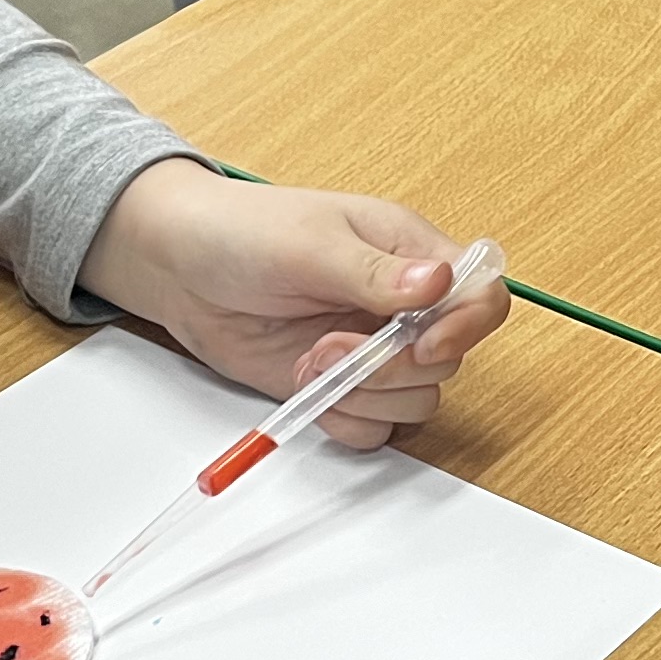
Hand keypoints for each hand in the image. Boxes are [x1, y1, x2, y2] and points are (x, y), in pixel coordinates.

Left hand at [80, 162, 506, 444]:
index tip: (421, 343)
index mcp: (410, 253)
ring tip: (309, 361)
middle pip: (447, 362)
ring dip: (362, 395)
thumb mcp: (308, 244)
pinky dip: (343, 420)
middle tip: (330, 346)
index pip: (482, 295)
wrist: (178, 269)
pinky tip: (306, 388)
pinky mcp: (341, 387)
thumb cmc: (241, 232)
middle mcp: (402, 306)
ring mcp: (372, 350)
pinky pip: (374, 427)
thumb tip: (438, 283)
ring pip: (414, 401)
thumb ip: (375, 272)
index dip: (466, 328)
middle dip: (388, 368)